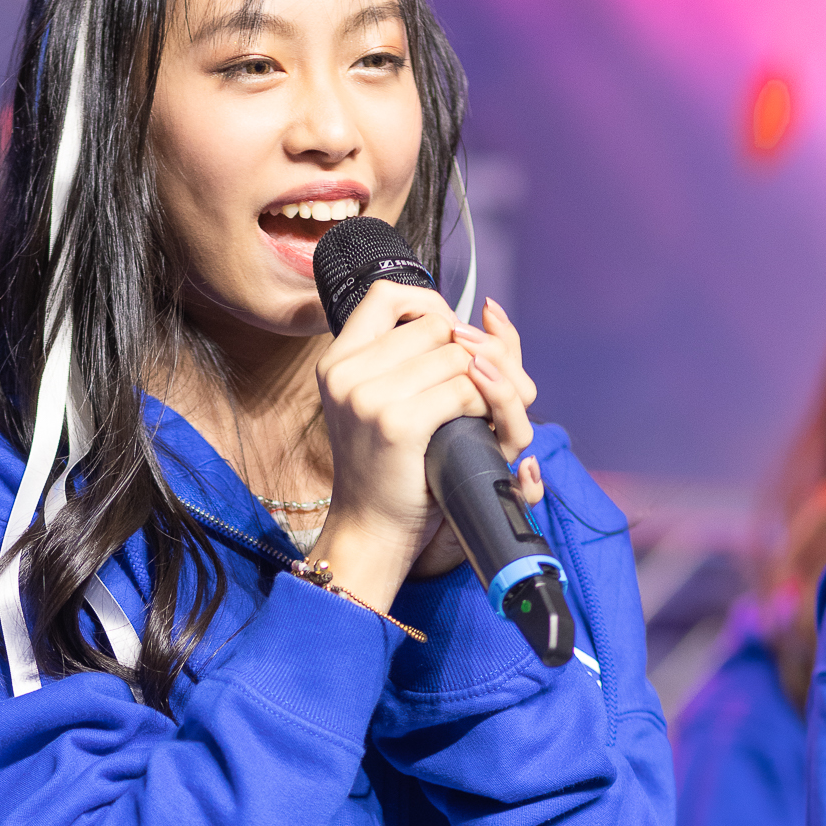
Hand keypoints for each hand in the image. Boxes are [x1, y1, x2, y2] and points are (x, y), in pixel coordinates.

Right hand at [309, 284, 539, 607]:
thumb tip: (488, 311)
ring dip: (482, 384)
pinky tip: (479, 427)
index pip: (385, 295)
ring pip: (455, 356)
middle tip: (477, 391)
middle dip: (470, 353)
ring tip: (477, 414)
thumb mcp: (389, 402)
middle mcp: (346, 373)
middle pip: (434, 326)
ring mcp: (368, 397)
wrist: (371, 530)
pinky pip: (463, 389)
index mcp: (337, 362)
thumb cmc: (388, 470)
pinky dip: (484, 406)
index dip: (428, 306)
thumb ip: (424, 354)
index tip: (446, 338)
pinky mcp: (397, 423)